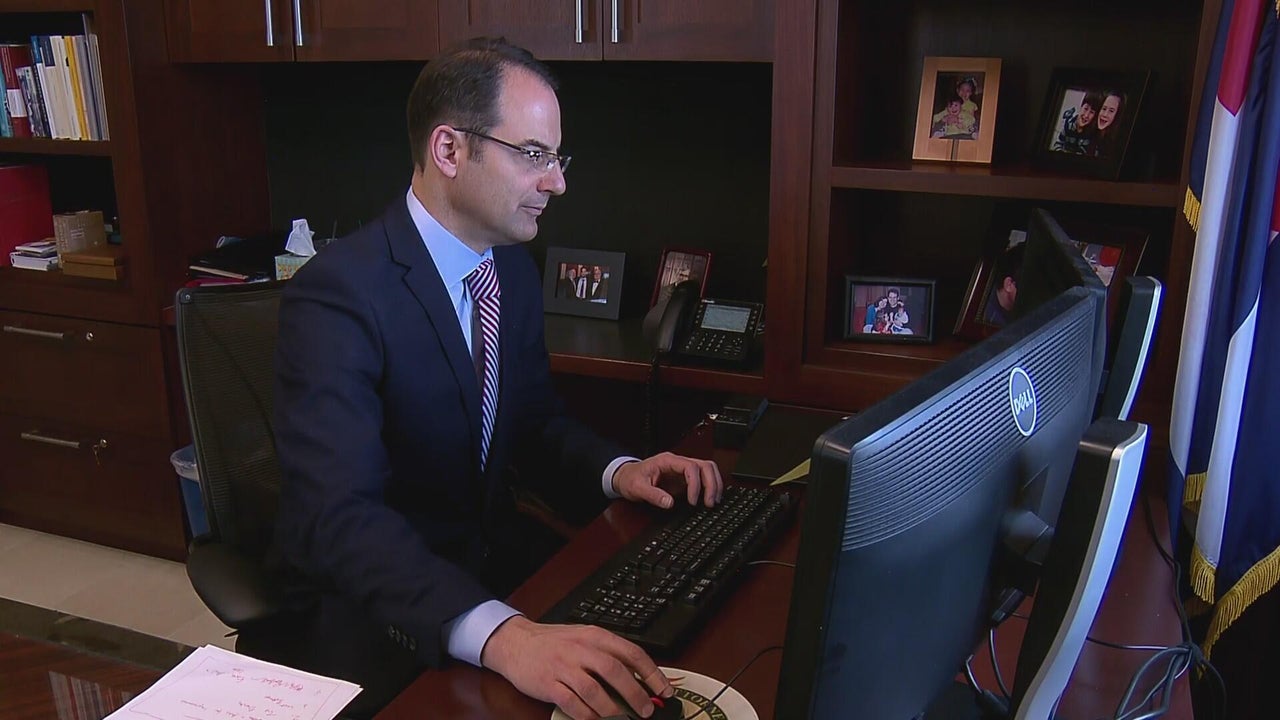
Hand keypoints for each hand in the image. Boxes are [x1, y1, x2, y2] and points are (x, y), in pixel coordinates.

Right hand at [481, 616, 673, 718]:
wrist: (515, 642)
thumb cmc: (554, 643)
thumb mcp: (584, 638)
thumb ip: (608, 653)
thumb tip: (641, 676)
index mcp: (594, 636)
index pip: (631, 652)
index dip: (652, 673)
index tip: (665, 690)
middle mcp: (580, 649)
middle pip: (615, 671)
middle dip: (636, 694)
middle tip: (647, 710)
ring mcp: (563, 667)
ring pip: (594, 690)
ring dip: (613, 709)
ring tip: (623, 719)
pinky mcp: (548, 684)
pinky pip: (572, 704)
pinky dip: (588, 716)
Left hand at [612, 452, 722, 508]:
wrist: (625, 477)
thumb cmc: (631, 478)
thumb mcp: (637, 488)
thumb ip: (653, 495)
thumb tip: (669, 503)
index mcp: (667, 461)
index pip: (690, 467)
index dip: (695, 484)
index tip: (692, 501)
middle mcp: (678, 463)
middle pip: (705, 466)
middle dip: (711, 484)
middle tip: (709, 502)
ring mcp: (682, 470)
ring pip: (707, 470)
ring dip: (713, 485)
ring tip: (712, 502)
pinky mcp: (684, 479)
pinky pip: (703, 479)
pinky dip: (709, 488)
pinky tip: (709, 499)